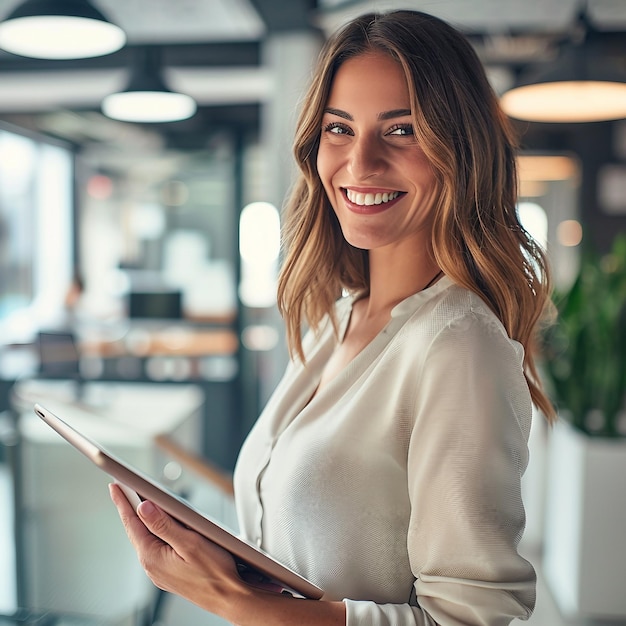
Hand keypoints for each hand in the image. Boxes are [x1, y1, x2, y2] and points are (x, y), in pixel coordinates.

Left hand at [108, 483, 242, 614]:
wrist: (231, 598)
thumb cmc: (216, 573)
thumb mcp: (191, 543)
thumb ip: (165, 525)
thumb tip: (144, 507)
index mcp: (153, 557)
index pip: (133, 523)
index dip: (123, 501)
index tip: (114, 486)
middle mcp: (152, 566)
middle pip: (136, 530)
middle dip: (129, 509)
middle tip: (121, 490)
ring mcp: (160, 571)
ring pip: (146, 539)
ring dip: (141, 520)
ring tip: (136, 503)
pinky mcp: (170, 572)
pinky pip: (156, 547)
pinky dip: (153, 532)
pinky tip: (158, 525)